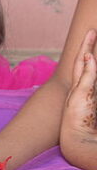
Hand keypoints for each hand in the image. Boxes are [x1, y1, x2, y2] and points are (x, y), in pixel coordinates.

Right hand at [60, 29, 96, 169]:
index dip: (87, 51)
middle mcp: (79, 86)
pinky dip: (88, 67)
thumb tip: (91, 69)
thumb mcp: (88, 103)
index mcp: (82, 88)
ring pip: (84, 65)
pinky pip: (87, 78)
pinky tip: (90, 56)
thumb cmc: (85, 124)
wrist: (76, 139)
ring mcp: (80, 90)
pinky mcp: (82, 95)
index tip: (91, 38)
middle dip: (86, 45)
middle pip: (82, 61)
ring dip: (87, 49)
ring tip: (91, 34)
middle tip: (91, 30)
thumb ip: (89, 85)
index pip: (84, 65)